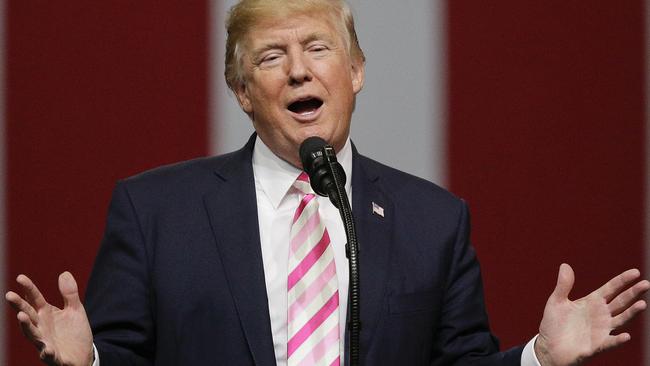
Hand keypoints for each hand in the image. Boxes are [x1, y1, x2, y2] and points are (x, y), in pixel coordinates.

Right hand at [5, 272, 93, 365]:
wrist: (83, 355)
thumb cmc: (74, 332)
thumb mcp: (75, 310)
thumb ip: (69, 293)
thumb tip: (64, 273)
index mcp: (46, 314)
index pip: (35, 299)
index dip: (28, 289)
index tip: (20, 277)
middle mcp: (41, 327)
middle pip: (28, 314)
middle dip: (19, 305)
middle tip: (9, 295)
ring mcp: (45, 342)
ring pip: (33, 334)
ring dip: (26, 326)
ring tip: (21, 316)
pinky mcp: (54, 356)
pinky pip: (48, 355)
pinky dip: (46, 352)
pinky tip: (46, 349)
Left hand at [535, 264, 649, 365]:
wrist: (549, 347)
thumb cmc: (554, 324)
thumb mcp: (556, 302)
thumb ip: (563, 285)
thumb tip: (564, 265)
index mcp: (592, 302)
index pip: (611, 288)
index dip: (622, 280)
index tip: (636, 272)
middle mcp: (601, 315)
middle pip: (621, 301)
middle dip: (633, 293)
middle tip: (646, 284)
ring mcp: (601, 330)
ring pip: (621, 319)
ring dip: (631, 313)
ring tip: (642, 304)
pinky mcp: (597, 345)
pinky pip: (610, 342)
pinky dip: (618, 340)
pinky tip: (626, 336)